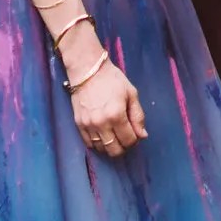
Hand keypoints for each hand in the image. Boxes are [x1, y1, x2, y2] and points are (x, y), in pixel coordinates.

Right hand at [66, 32, 147, 158]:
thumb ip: (138, 116)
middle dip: (124, 147)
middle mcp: (101, 123)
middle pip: (115, 150)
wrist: (88, 70)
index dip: (135, 140)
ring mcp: (88, 125)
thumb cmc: (112, 80)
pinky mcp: (78, 124)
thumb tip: (143, 136)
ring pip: (101, 150)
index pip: (129, 140)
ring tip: (115, 136)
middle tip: (126, 137)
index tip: (135, 133)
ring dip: (111, 147)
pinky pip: (89, 144)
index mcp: (116, 115)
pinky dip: (98, 144)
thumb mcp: (131, 94)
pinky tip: (103, 135)